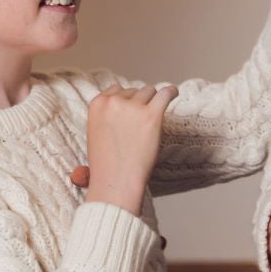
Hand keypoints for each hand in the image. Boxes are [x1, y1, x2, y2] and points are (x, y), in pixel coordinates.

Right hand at [85, 82, 176, 216]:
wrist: (116, 182)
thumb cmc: (107, 164)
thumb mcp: (96, 132)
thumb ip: (106, 114)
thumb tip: (124, 101)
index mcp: (97, 104)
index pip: (116, 89)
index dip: (125, 100)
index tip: (131, 109)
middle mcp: (114, 101)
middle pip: (134, 91)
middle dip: (139, 104)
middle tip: (140, 124)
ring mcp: (133, 107)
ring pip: (149, 92)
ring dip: (152, 103)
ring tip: (152, 119)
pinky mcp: (152, 114)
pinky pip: (166, 94)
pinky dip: (171, 92)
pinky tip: (174, 93)